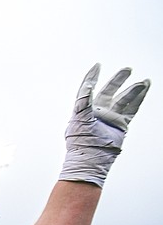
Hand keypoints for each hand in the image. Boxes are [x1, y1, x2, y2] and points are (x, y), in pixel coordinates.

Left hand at [60, 64, 149, 186]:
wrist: (91, 158)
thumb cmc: (80, 142)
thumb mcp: (80, 117)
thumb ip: (84, 100)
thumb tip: (88, 85)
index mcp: (85, 109)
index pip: (89, 89)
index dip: (93, 77)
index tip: (98, 65)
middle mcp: (98, 112)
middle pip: (110, 91)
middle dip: (118, 79)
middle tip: (127, 69)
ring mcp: (110, 118)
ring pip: (124, 99)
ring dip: (133, 89)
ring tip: (143, 80)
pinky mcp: (121, 124)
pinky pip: (132, 109)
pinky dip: (139, 99)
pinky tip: (145, 89)